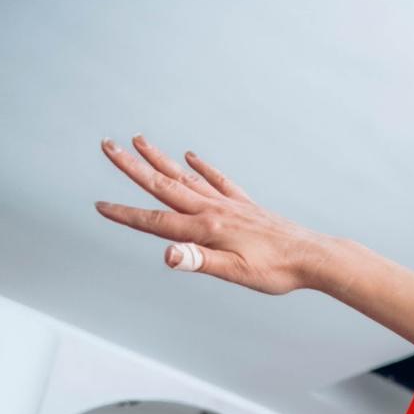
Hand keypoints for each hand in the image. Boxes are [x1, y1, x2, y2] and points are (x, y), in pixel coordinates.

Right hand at [95, 136, 326, 293]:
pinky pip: (218, 181)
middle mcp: (213, 210)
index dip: (126, 215)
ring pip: (186, 177)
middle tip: (105, 144)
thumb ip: (200, 261)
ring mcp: (229, 204)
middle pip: (163, 185)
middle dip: (132, 167)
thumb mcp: (236, 273)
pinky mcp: (246, 205)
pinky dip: (202, 168)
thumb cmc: (277, 271)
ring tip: (138, 140)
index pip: (156, 221)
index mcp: (206, 229)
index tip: (99, 205)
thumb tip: (167, 255)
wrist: (314, 257)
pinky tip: (191, 156)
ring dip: (159, 159)